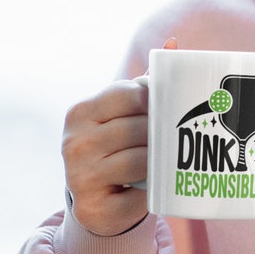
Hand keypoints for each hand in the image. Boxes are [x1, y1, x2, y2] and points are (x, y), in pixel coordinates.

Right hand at [61, 38, 176, 235]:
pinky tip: (155, 188)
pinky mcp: (91, 209)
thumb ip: (147, 81)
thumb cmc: (118, 143)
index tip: (172, 105)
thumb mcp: (125, 110)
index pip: (129, 94)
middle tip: (181, 134)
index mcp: (81, 112)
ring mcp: (78, 178)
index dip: (156, 99)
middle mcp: (73, 143)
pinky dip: (152, 192)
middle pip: (137, 128)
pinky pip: (137, 197)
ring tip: (172, 158)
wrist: (97, 198)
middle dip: (162, 132)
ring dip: (160, 161)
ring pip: (140, 161)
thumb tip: (174, 44)